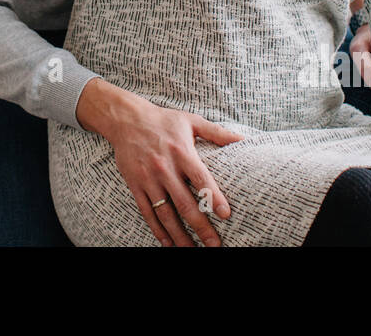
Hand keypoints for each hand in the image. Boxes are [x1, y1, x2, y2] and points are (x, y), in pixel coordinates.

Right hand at [76, 79, 244, 246]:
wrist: (126, 119)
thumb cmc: (163, 120)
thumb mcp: (191, 121)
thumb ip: (218, 133)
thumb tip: (244, 141)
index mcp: (182, 152)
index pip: (200, 179)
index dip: (213, 197)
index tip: (225, 215)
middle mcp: (165, 168)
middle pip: (184, 203)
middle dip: (201, 226)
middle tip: (214, 244)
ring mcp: (149, 178)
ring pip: (165, 213)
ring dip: (179, 235)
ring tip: (191, 251)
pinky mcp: (135, 184)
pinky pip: (147, 211)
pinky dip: (157, 229)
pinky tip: (167, 242)